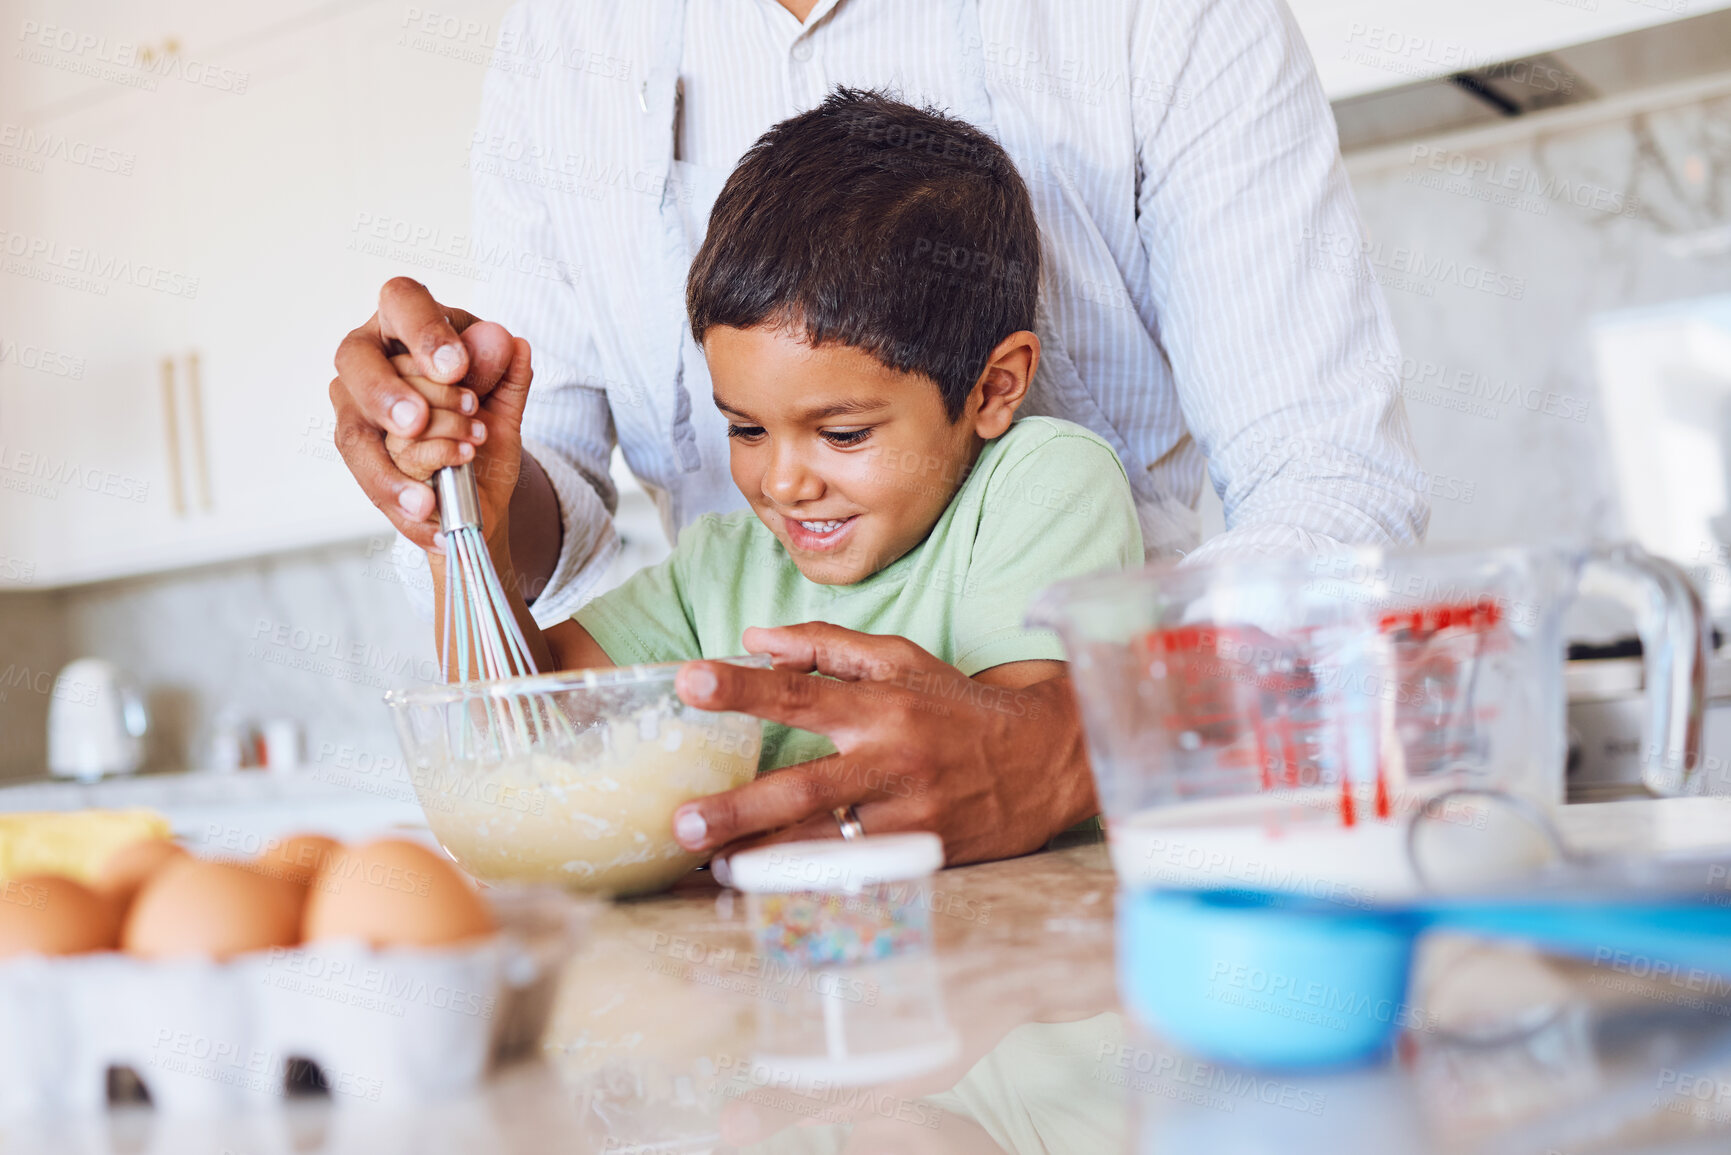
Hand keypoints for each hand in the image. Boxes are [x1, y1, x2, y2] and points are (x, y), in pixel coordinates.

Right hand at [330, 277, 517, 548]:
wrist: (477, 486)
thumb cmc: (481, 422)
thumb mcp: (504, 402)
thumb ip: (505, 375)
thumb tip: (504, 343)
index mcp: (409, 323)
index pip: (402, 301)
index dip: (423, 331)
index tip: (455, 368)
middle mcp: (370, 357)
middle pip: (356, 359)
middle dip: (388, 393)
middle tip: (417, 422)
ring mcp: (354, 405)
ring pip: (354, 424)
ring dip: (397, 453)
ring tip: (438, 479)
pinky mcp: (356, 452)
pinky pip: (367, 468)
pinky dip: (400, 489)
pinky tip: (429, 504)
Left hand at [668, 624, 1097, 865]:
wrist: (1046, 760)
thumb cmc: (961, 707)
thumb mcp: (901, 660)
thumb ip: (825, 647)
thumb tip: (754, 638)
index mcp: (880, 706)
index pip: (800, 693)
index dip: (743, 688)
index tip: (689, 681)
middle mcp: (891, 761)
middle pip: (804, 788)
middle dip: (740, 810)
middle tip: (682, 823)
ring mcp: (909, 816)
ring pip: (827, 846)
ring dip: (764, 861)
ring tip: (710, 871)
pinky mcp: (924, 856)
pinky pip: (858, 874)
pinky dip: (814, 883)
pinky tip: (770, 893)